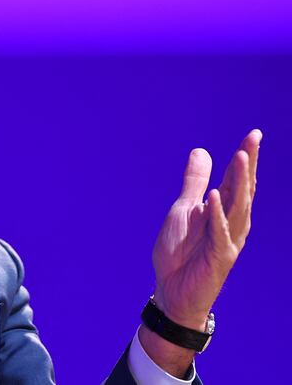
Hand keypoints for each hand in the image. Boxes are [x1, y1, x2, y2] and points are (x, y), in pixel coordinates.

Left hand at [139, 129, 260, 374]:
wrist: (171, 291)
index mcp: (224, 210)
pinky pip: (219, 233)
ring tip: (239, 157)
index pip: (236, 180)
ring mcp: (228, 240)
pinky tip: (213, 197)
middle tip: (253, 139)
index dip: (245, 158)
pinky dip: (216, 215)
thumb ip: (194, 182)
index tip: (253, 134)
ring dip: (238, 183)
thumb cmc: (180, 251)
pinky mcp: (219, 257)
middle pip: (242, 189)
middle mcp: (232, 223)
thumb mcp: (183, 209)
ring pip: (237, 207)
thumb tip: (201, 151)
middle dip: (247, 164)